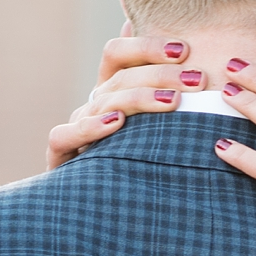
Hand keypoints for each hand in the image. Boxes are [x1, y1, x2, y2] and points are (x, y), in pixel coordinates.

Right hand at [44, 35, 206, 169]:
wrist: (109, 209)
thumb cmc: (144, 160)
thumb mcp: (161, 126)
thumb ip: (171, 93)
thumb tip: (179, 55)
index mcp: (111, 90)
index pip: (118, 53)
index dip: (147, 46)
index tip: (185, 50)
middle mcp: (92, 105)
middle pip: (118, 77)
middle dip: (160, 74)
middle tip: (196, 79)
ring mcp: (75, 127)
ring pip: (101, 103)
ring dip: (138, 98)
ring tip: (172, 101)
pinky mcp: (59, 155)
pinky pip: (64, 135)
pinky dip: (90, 127)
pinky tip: (116, 122)